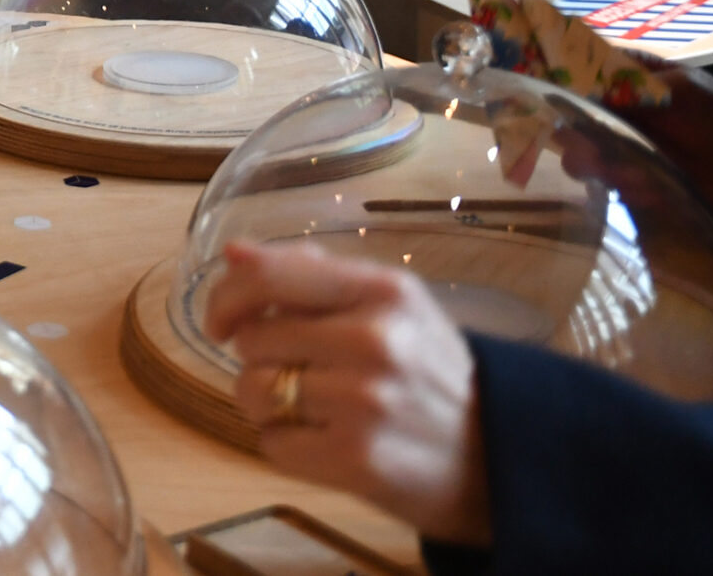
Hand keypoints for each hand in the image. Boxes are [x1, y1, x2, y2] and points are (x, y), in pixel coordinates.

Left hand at [204, 240, 490, 547]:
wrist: (492, 458)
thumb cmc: (425, 371)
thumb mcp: (389, 305)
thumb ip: (311, 274)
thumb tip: (233, 253)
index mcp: (383, 290)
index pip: (268, 276)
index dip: (226, 297)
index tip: (219, 322)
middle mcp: (375, 340)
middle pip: (252, 339)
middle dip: (261, 357)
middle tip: (302, 372)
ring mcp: (365, 402)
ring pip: (253, 390)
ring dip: (267, 402)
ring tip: (311, 407)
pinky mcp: (355, 459)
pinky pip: (271, 442)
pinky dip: (285, 444)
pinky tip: (324, 440)